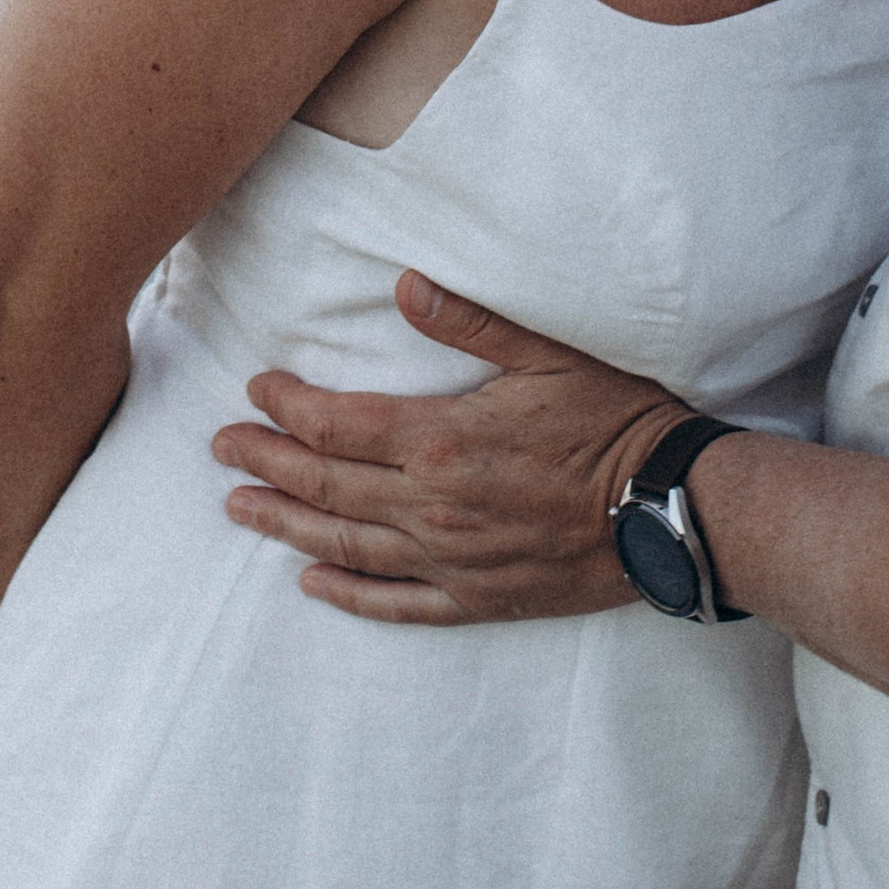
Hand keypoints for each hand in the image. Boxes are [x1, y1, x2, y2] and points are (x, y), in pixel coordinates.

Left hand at [211, 269, 687, 623]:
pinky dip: (348, 594)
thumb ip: (468, 321)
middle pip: (328, 484)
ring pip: (347, 545)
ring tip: (239, 509)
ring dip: (287, 525)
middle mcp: (433, 507)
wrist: (669, 506)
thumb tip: (403, 283)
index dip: (288, 408)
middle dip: (267, 462)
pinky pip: (397, 604)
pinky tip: (312, 583)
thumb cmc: (612, 419)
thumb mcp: (545, 353)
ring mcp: (452, 560)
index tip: (254, 390)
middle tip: (220, 449)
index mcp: (442, 441)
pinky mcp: (477, 598)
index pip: (339, 424)